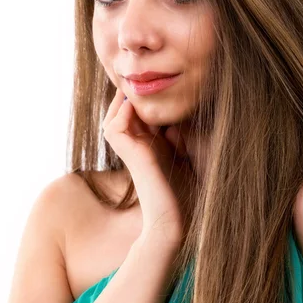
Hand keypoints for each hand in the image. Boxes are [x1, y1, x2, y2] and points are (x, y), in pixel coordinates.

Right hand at [102, 88, 193, 245]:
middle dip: (130, 94)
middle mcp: (138, 147)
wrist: (179, 222)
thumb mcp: (189, 156)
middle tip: (142, 79)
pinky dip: (121, 113)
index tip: (156, 83)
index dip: (143, 98)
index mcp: (151, 146)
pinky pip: (114, 128)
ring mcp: (132, 152)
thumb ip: (182, 135)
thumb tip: (178, 116)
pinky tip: (136, 104)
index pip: (139, 114)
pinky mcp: (132, 156)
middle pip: (123, 112)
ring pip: (113, 118)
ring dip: (123, 100)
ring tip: (135, 86)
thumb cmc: (187, 195)